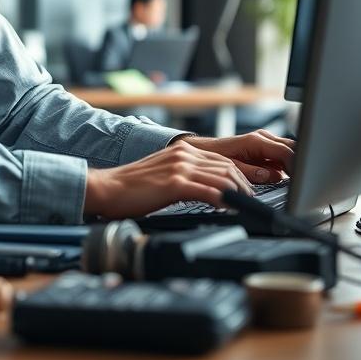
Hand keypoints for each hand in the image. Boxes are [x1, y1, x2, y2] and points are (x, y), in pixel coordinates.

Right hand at [83, 140, 251, 218]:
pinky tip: (229, 209)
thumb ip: (185, 177)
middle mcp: (184, 154)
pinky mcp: (174, 183)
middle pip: (228, 167)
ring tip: (246, 207)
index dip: (240, 175)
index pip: (222, 160)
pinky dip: (223, 200)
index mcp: (183, 150)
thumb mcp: (164, 175)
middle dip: (245, 184)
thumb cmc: (131, 187)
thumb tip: (207, 191)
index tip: (247, 190)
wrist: (107, 188)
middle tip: (253, 201)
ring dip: (239, 194)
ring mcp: (180, 167)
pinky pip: (208, 191)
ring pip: (222, 177)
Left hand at [179, 130, 294, 184]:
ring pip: (289, 151)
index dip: (296, 166)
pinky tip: (285, 178)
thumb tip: (270, 176)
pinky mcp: (264, 148)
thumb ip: (251, 172)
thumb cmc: (212, 156)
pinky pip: (281, 155)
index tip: (301, 180)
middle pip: (292, 148)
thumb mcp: (231, 167)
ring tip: (296, 182)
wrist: (202, 150)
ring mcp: (265, 142)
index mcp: (256, 141)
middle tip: (302, 182)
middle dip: (299, 163)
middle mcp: (263, 138)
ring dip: (293, 165)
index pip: (286, 151)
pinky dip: (286, 166)